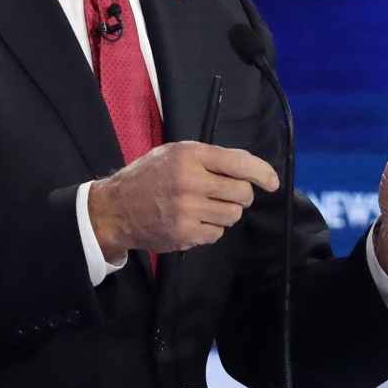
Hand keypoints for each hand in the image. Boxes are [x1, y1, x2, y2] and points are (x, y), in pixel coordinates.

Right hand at [88, 141, 280, 258]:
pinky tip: (193, 221)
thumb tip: (248, 169)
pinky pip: (217, 234)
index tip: (272, 182)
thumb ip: (208, 158)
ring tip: (205, 207)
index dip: (262, 173)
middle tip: (227, 195)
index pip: (239, 162)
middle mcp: (190, 181)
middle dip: (240, 195)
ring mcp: (188, 210)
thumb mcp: (173, 153)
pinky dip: (211, 229)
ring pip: (233, 215)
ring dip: (226, 213)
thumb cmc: (147, 177)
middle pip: (242, 193)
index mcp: (190, 155)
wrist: (115, 209)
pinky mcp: (185, 234)